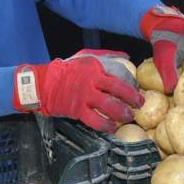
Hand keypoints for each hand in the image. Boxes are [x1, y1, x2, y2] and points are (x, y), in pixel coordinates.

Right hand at [12, 50, 143, 131]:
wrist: (44, 83)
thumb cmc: (67, 69)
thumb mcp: (85, 55)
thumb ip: (107, 55)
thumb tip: (127, 57)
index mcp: (95, 66)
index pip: (120, 72)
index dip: (131, 81)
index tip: (136, 88)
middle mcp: (91, 80)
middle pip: (118, 88)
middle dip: (133, 97)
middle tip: (139, 104)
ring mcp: (84, 95)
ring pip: (109, 106)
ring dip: (122, 113)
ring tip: (128, 116)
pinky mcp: (77, 109)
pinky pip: (95, 120)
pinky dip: (105, 125)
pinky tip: (111, 127)